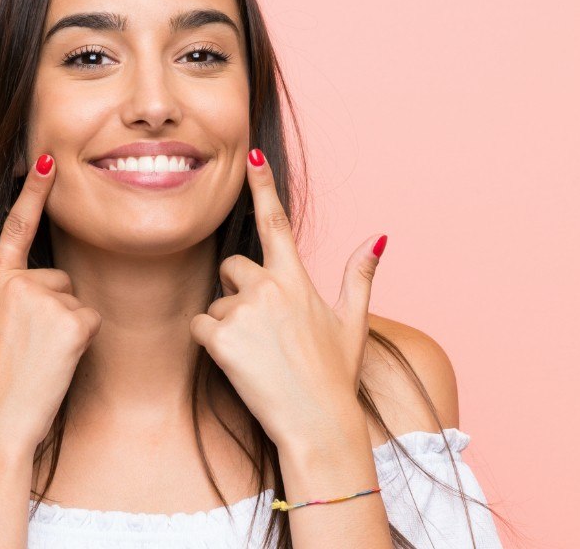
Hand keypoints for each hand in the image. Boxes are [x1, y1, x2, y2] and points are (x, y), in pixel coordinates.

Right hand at [0, 154, 101, 449]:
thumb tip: (16, 291)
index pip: (16, 227)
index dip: (33, 191)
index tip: (46, 158)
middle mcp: (17, 282)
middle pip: (59, 279)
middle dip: (53, 310)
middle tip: (30, 348)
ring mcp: (45, 298)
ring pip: (76, 302)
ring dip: (66, 329)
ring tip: (39, 358)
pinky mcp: (71, 319)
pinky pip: (90, 320)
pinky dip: (81, 342)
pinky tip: (58, 361)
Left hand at [189, 148, 386, 450]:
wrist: (318, 422)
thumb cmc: (335, 374)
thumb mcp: (352, 322)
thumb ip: (359, 276)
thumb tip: (378, 238)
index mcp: (298, 280)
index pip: (276, 222)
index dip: (264, 187)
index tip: (252, 157)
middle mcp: (269, 287)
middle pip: (233, 266)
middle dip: (238, 287)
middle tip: (259, 325)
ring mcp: (244, 312)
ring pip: (218, 302)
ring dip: (229, 323)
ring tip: (258, 355)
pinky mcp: (222, 339)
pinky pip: (201, 327)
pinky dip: (211, 343)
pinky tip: (237, 364)